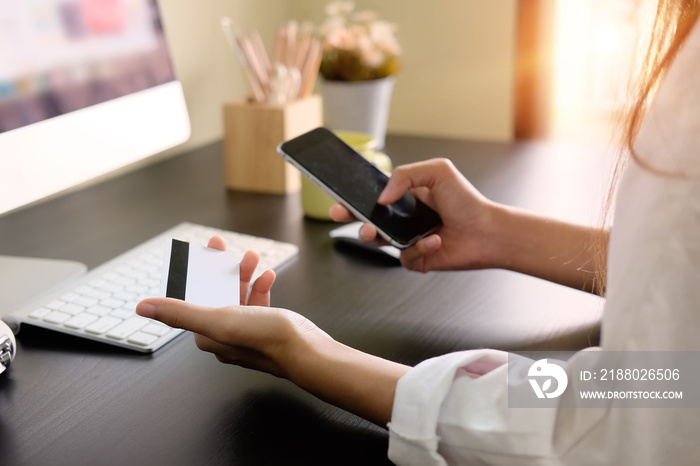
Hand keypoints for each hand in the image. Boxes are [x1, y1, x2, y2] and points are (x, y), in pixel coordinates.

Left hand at [137, 235, 327, 376]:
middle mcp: (224, 334)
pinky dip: (261, 287)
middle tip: (221, 244)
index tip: (193, 251)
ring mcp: (247, 331)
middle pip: (215, 293)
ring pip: (238, 295)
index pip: (191, 298)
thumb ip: (181, 311)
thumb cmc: (267, 340)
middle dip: (219, 268)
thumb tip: (143, 307)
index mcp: (208, 334)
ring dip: (243, 274)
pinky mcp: (266, 327)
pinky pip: (259, 302)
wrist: (307, 352)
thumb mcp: (220, 319)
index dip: (191, 272)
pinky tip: (268, 277)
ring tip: (252, 257)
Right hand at [330, 158, 495, 272]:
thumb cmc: (467, 201)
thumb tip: (382, 196)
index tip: (340, 197)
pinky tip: (434, 239)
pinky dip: (418, 248)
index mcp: (404, 196)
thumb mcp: (438, 172)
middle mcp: (403, 219)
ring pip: (378, 240)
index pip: (372, 196)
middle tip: (341, 215)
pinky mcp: (416, 259)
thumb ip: (406, 175)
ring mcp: (408, 239)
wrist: (488, 231)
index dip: (353, 197)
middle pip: (366, 219)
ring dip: (373, 235)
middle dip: (349, 217)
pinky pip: (403, 257)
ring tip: (373, 231)